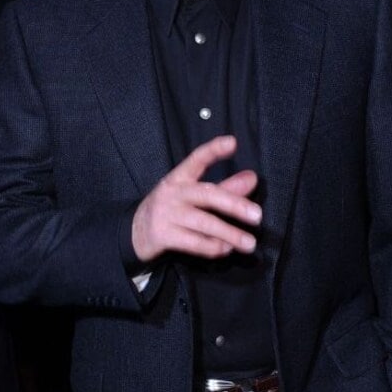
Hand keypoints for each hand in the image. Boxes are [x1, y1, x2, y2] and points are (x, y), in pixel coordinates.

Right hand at [131, 135, 261, 262]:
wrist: (133, 232)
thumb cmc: (170, 209)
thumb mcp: (193, 195)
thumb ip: (224, 187)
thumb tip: (252, 178)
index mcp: (179, 178)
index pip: (197, 159)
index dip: (213, 150)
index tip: (232, 142)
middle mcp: (172, 193)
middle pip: (207, 195)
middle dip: (234, 204)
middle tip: (257, 216)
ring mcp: (166, 214)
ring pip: (204, 223)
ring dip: (230, 234)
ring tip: (249, 243)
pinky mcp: (162, 235)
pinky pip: (194, 242)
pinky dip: (213, 247)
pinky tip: (227, 249)